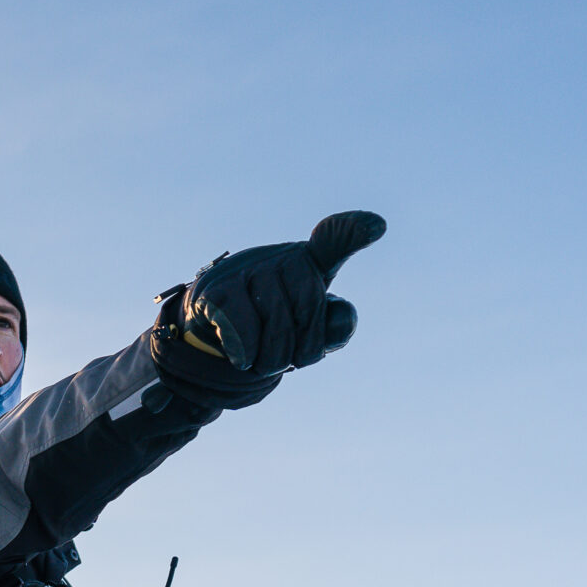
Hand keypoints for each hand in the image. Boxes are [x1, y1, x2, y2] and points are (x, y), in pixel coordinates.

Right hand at [151, 211, 383, 400]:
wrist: (211, 335)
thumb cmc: (272, 327)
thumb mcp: (311, 331)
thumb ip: (335, 327)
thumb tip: (339, 316)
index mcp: (311, 262)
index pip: (335, 242)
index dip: (354, 232)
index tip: (375, 226)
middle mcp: (281, 258)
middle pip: (309, 309)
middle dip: (302, 348)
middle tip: (288, 356)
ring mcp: (246, 269)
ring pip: (277, 324)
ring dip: (273, 359)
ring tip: (263, 361)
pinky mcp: (215, 290)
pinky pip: (243, 328)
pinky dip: (245, 353)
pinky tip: (243, 359)